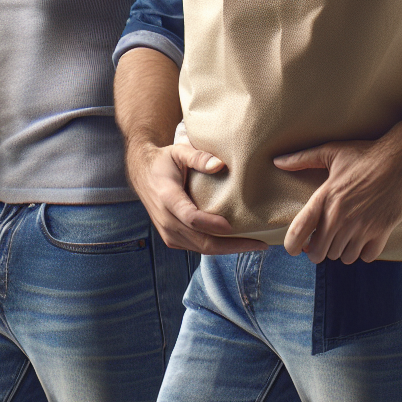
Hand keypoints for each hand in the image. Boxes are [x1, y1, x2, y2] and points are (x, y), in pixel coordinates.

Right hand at [126, 142, 265, 254]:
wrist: (142, 174)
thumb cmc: (164, 161)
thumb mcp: (178, 152)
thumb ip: (198, 157)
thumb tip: (220, 165)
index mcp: (167, 198)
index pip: (191, 218)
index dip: (212, 224)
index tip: (232, 226)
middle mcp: (166, 220)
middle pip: (201, 242)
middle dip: (231, 246)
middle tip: (259, 244)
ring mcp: (168, 233)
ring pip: (201, 249)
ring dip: (228, 249)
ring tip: (254, 244)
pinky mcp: (172, 239)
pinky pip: (197, 248)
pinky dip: (217, 247)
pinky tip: (236, 243)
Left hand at [273, 138, 401, 264]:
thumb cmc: (365, 154)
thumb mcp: (331, 152)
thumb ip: (302, 159)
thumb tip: (277, 161)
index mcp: (325, 198)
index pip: (299, 232)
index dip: (292, 245)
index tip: (295, 247)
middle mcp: (340, 217)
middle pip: (319, 253)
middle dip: (317, 250)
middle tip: (322, 241)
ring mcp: (361, 227)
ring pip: (342, 257)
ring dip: (341, 250)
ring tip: (343, 236)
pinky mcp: (382, 232)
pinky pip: (366, 257)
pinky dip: (364, 251)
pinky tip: (364, 237)